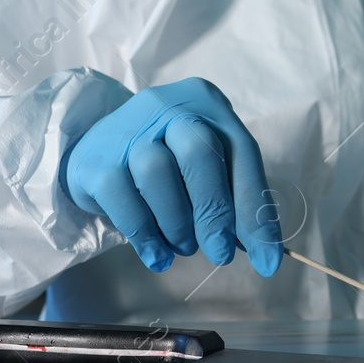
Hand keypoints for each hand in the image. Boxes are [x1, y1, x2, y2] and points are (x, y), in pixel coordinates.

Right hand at [63, 78, 281, 275]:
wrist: (97, 150)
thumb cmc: (167, 160)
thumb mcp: (203, 166)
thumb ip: (230, 196)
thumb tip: (259, 247)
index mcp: (206, 103)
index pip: (242, 153)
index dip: (256, 209)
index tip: (267, 260)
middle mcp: (167, 106)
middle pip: (199, 151)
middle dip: (215, 211)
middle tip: (221, 253)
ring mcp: (127, 128)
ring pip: (157, 172)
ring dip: (177, 222)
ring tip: (184, 246)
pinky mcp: (96, 159)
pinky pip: (122, 197)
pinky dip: (144, 234)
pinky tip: (157, 255)